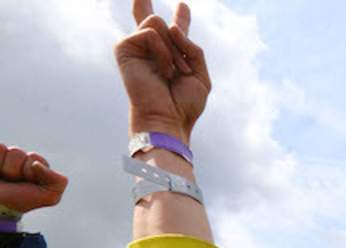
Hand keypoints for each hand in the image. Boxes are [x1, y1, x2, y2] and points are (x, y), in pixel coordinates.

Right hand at [0, 145, 67, 213]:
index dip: (30, 171)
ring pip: (11, 151)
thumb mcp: (49, 197)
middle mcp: (20, 159)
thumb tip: (36, 164)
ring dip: (7, 168)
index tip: (26, 183)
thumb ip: (58, 182)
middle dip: (17, 169)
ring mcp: (5, 157)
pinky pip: (0, 148)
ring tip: (4, 178)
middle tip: (13, 181)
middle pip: (19, 152)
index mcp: (35, 166)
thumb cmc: (21, 201)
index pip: (34, 158)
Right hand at [115, 1, 210, 142]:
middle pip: (152, 18)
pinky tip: (163, 71)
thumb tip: (171, 25)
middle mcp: (152, 50)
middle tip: (169, 56)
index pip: (175, 31)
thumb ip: (191, 47)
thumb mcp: (201, 75)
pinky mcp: (124, 48)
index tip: (184, 5)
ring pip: (157, 22)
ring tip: (174, 73)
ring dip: (173, 48)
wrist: (168, 119)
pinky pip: (150, 32)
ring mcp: (136, 48)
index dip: (181, 18)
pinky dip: (163, 51)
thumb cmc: (185, 104)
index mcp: (171, 57)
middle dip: (161, 25)